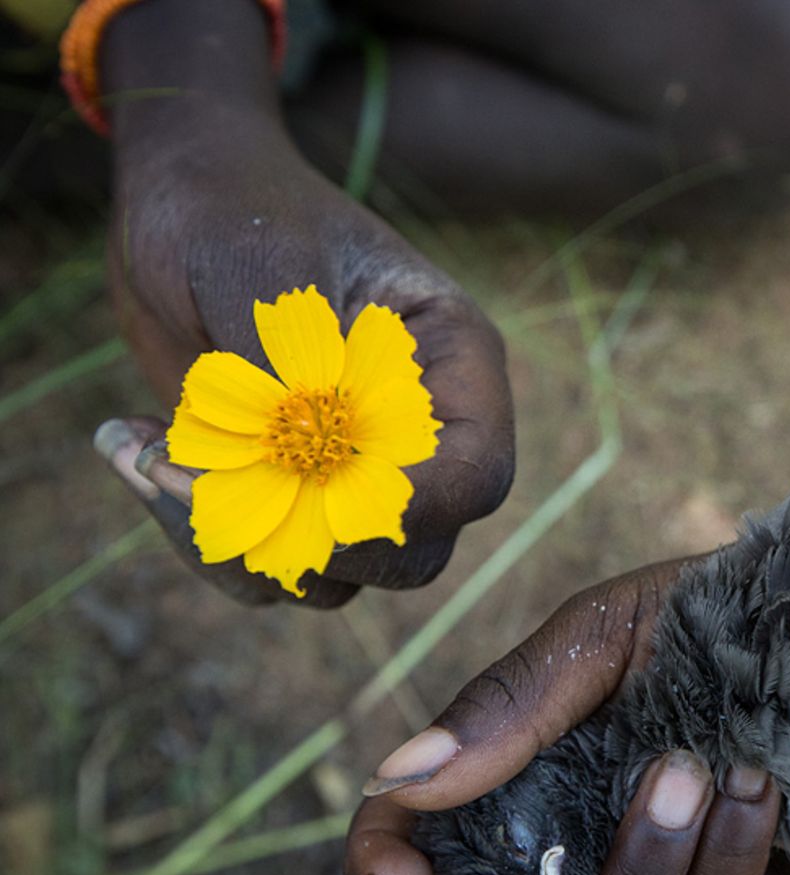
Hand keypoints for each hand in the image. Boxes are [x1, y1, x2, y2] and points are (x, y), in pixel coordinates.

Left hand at [96, 107, 513, 605]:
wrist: (177, 205)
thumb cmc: (234, 207)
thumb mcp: (262, 263)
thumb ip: (287, 362)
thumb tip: (293, 456)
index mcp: (450, 363)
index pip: (475, 471)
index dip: (419, 511)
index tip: (326, 515)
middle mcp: (414, 434)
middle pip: (412, 550)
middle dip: (308, 549)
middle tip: (194, 486)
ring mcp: (350, 470)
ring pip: (332, 575)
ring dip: (229, 545)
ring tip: (143, 453)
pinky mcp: (285, 490)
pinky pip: (263, 563)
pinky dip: (192, 532)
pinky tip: (133, 446)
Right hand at [344, 560, 780, 874]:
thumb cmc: (693, 610)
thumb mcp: (593, 634)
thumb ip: (506, 709)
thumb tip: (398, 778)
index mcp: (514, 764)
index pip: (420, 837)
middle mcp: (570, 828)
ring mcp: (647, 859)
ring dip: (642, 862)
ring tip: (686, 767)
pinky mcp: (724, 871)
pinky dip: (730, 846)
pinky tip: (752, 775)